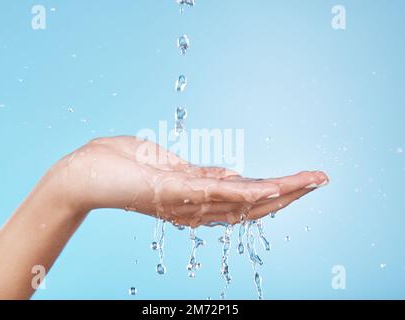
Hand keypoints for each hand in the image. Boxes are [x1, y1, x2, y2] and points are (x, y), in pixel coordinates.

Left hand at [50, 136, 328, 227]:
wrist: (83, 174)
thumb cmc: (122, 167)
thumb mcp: (168, 167)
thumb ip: (201, 174)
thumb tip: (233, 174)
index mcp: (196, 199)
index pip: (245, 200)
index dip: (277, 193)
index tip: (304, 181)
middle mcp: (195, 207)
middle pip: (251, 206)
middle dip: (289, 194)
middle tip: (321, 180)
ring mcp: (184, 201)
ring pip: (240, 202)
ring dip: (277, 192)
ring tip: (309, 182)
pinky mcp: (170, 191)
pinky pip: (213, 195)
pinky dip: (244, 194)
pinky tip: (269, 189)